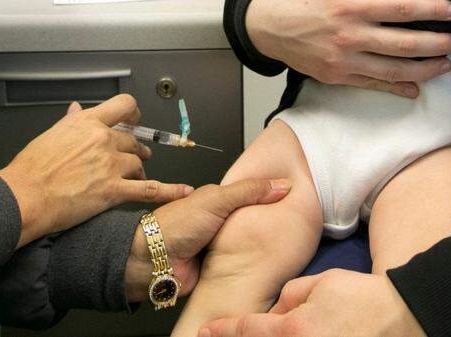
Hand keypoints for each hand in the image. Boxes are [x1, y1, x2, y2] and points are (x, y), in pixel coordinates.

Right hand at [0, 95, 191, 247]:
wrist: (25, 196)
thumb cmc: (30, 170)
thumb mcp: (50, 135)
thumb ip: (70, 122)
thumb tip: (77, 108)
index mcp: (87, 123)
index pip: (124, 106)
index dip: (134, 113)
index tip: (135, 119)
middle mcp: (102, 139)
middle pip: (132, 138)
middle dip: (135, 147)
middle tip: (136, 155)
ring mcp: (110, 164)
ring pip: (138, 162)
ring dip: (138, 169)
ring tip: (135, 176)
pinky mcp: (113, 190)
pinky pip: (149, 189)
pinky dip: (169, 191)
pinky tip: (183, 192)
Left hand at [124, 178, 292, 301]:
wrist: (154, 263)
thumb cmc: (174, 226)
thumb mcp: (216, 200)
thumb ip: (248, 191)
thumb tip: (281, 184)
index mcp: (217, 200)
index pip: (250, 194)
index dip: (270, 194)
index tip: (294, 195)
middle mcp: (220, 221)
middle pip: (252, 219)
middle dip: (268, 222)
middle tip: (296, 222)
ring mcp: (220, 245)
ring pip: (249, 242)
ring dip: (260, 244)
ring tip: (287, 242)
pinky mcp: (220, 267)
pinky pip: (242, 263)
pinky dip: (252, 263)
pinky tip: (268, 261)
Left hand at [198, 269, 426, 336]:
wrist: (402, 317)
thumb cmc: (362, 298)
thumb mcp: (321, 284)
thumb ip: (290, 295)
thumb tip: (275, 312)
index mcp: (293, 329)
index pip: (247, 330)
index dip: (222, 330)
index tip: (205, 331)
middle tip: (216, 335)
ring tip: (252, 334)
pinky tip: (292, 336)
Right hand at [246, 0, 450, 97]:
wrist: (263, 26)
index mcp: (351, 4)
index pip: (403, 8)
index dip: (433, 10)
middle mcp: (351, 35)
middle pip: (405, 42)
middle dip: (437, 42)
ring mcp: (344, 59)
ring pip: (393, 69)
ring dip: (424, 68)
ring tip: (446, 64)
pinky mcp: (337, 76)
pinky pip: (372, 84)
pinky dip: (396, 87)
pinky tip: (415, 88)